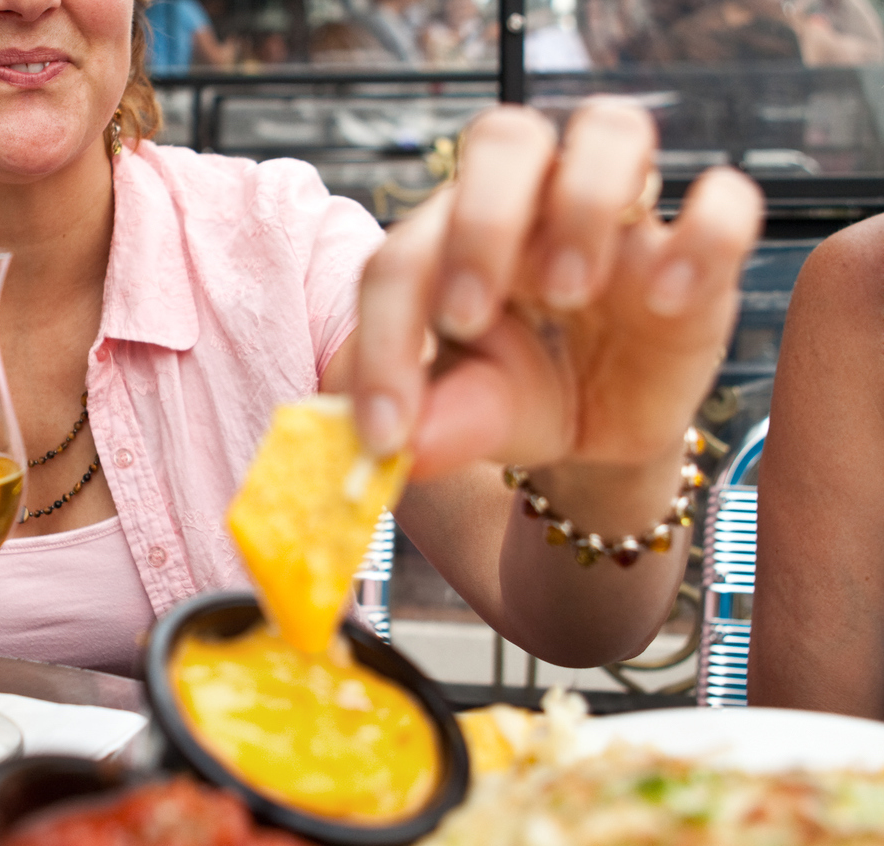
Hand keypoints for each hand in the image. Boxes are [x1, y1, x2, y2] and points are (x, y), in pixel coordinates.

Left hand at [352, 99, 762, 482]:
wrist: (600, 432)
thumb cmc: (518, 398)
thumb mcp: (475, 417)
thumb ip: (440, 421)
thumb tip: (403, 449)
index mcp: (452, 238)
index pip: (406, 256)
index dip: (386, 340)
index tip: (387, 432)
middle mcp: (533, 206)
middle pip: (506, 139)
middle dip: (481, 221)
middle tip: (468, 315)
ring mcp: (620, 222)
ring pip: (612, 130)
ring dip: (583, 203)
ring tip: (569, 293)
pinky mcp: (699, 255)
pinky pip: (725, 201)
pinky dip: (701, 236)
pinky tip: (664, 299)